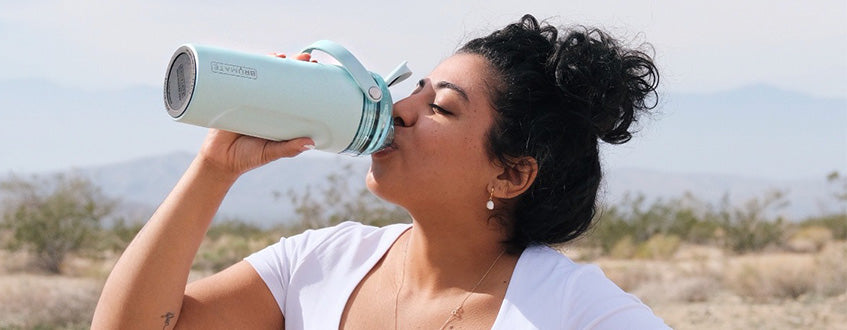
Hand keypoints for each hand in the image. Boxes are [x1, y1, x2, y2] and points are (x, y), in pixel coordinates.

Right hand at [196, 52, 316, 177]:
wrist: (219, 160)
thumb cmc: (247, 157)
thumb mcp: (271, 153)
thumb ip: (289, 149)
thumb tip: (310, 143)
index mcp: (278, 116)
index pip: (295, 94)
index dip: (305, 82)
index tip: (317, 71)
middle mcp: (266, 105)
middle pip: (281, 80)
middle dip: (293, 66)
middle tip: (304, 58)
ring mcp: (250, 99)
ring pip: (263, 76)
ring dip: (272, 63)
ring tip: (283, 56)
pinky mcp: (233, 98)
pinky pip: (243, 80)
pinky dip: (249, 69)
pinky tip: (257, 60)